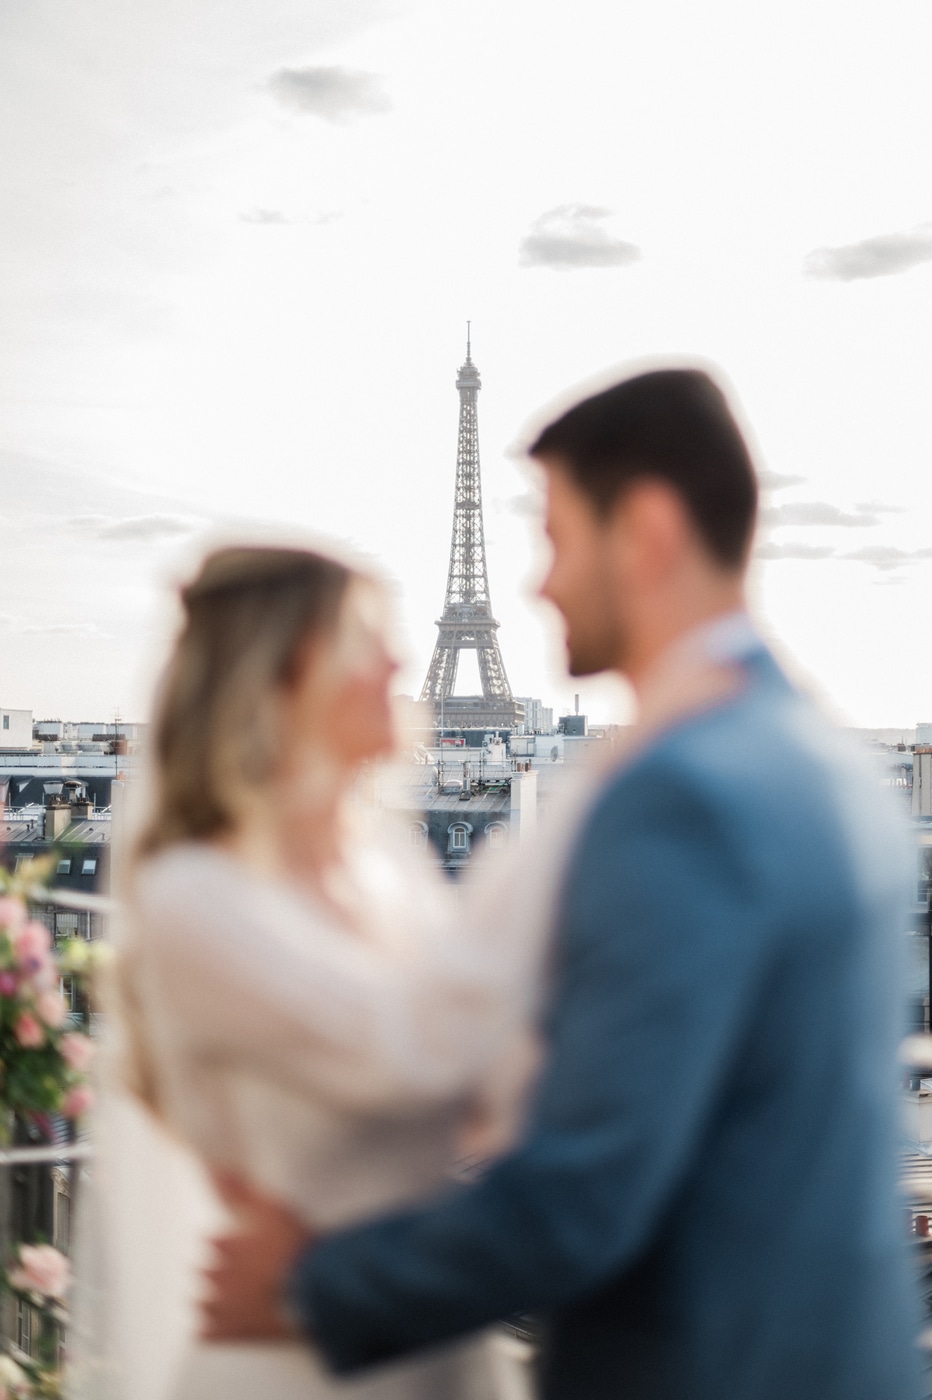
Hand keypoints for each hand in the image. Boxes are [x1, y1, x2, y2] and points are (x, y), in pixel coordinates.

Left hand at [200, 1169, 316, 1342]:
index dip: (221, 1245)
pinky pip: (206, 1334)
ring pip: (202, 1303)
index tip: (226, 1245)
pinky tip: (213, 1329)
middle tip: (230, 1274)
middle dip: (213, 1273)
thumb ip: (241, 1189)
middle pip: (203, 1273)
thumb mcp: (272, 1208)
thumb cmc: (295, 1247)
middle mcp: (220, 1274)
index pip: (210, 1243)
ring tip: (222, 1300)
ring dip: (210, 1301)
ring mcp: (224, 1305)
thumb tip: (215, 1166)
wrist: (313, 1288)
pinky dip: (209, 1330)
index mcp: (228, 1245)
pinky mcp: (233, 1332)